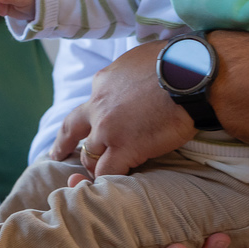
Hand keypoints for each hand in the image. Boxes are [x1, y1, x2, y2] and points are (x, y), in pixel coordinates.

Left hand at [50, 41, 196, 175]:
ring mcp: (108, 129)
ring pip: (89, 154)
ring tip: (95, 176)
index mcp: (102, 83)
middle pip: (76, 130)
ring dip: (93, 166)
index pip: (89, 105)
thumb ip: (128, 72)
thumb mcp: (138, 58)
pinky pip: (108, 172)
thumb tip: (135, 73)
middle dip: (66, 143)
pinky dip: (108, 181)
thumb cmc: (175, 62)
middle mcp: (98, 105)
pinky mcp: (125, 147)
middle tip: (58, 154)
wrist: (190, 75)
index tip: (83, 125)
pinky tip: (110, 189)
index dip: (87, 118)